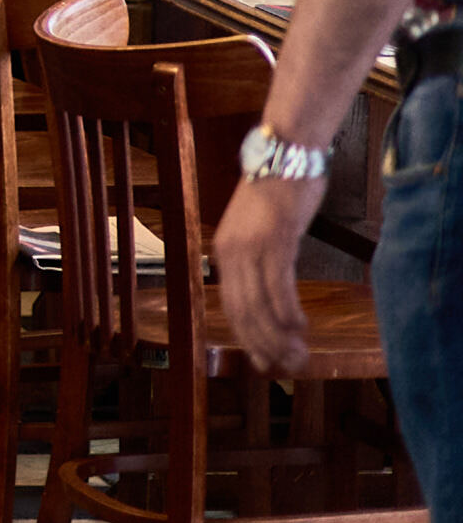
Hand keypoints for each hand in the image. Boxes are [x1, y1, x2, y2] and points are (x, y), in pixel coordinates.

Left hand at [211, 170, 321, 375]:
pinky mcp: (274, 239)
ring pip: (260, 304)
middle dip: (264, 344)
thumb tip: (268, 296)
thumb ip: (258, 261)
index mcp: (223, 252)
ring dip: (279, 335)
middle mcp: (230, 252)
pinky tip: (300, 327)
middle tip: (287, 367)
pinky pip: (278, 284)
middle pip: (243, 311)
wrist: (283, 155)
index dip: (247, 337)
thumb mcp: (258, 231)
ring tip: (298, 355)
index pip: (231, 306)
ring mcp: (251, 246)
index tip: (264, 361)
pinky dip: (288, 310)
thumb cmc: (276, 195)